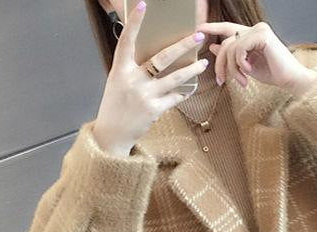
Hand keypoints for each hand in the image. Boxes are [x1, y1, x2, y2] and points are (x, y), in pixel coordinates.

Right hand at [94, 2, 210, 155]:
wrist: (113, 134)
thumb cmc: (116, 106)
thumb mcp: (118, 82)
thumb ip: (132, 69)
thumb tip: (154, 57)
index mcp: (120, 70)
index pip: (127, 41)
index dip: (134, 23)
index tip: (143, 5)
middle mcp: (133, 80)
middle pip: (161, 58)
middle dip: (182, 46)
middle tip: (197, 35)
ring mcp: (144, 95)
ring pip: (174, 78)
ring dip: (191, 70)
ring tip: (204, 63)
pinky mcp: (154, 109)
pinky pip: (174, 98)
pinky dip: (182, 93)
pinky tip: (189, 89)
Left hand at [198, 20, 316, 94]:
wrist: (292, 80)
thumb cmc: (274, 74)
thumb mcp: (247, 66)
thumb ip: (232, 56)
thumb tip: (214, 47)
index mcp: (252, 34)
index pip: (228, 28)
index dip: (213, 27)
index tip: (198, 29)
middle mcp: (255, 28)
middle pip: (226, 42)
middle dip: (221, 64)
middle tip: (221, 81)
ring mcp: (259, 30)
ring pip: (231, 48)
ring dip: (233, 69)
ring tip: (242, 82)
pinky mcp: (262, 36)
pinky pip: (239, 49)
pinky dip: (241, 64)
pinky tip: (249, 73)